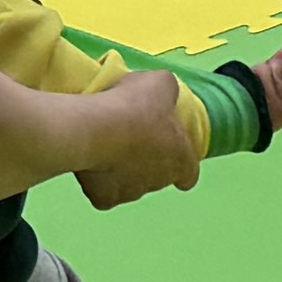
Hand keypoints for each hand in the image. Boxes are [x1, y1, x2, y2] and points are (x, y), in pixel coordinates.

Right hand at [70, 67, 207, 209]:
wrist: (97, 130)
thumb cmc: (135, 108)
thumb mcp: (161, 83)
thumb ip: (168, 90)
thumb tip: (164, 93)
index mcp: (179, 159)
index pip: (189, 173)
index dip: (182, 165)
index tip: (172, 156)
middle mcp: (159, 181)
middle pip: (157, 176)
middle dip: (146, 159)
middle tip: (131, 135)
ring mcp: (132, 193)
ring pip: (129, 184)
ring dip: (122, 169)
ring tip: (108, 144)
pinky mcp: (106, 199)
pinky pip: (104, 192)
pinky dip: (98, 182)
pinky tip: (92, 161)